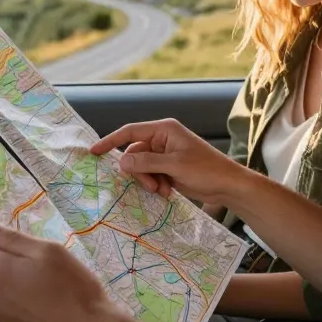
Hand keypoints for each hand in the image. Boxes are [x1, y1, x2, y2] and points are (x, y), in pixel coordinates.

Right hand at [90, 118, 252, 206]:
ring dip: (148, 180)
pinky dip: (155, 184)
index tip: (94, 152)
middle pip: (135, 153)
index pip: (131, 131)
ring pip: (142, 167)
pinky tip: (167, 191)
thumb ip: (146, 163)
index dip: (111, 141)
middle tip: (151, 186)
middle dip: (140, 172)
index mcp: (165, 129)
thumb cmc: (206, 170)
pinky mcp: (169, 168)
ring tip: (162, 190)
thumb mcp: (174, 166)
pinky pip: (151, 174)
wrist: (228, 185)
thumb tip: (122, 161)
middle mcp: (163, 139)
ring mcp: (166, 154)